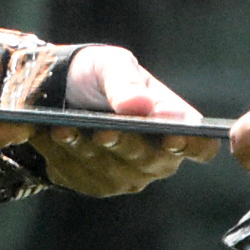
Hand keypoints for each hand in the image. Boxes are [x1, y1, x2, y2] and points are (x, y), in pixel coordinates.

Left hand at [28, 41, 208, 196]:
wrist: (60, 90)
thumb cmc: (101, 75)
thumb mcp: (111, 65)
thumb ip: (126, 82)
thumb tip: (141, 106)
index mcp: (176, 124)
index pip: (201, 147)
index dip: (194, 146)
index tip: (175, 136)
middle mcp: (158, 158)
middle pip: (149, 161)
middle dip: (125, 144)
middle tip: (105, 131)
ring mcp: (127, 176)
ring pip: (110, 169)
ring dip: (85, 148)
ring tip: (63, 128)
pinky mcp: (94, 184)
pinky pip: (79, 174)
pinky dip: (63, 154)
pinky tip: (49, 135)